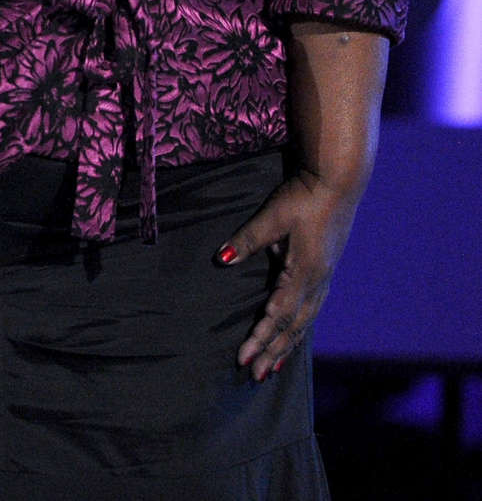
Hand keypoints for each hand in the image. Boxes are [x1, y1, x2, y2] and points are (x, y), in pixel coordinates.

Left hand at [216, 167, 364, 380]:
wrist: (338, 183)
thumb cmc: (304, 198)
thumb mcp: (273, 217)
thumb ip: (248, 240)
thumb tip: (221, 260)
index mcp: (304, 272)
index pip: (278, 315)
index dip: (259, 338)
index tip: (243, 359)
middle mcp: (317, 282)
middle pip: (293, 327)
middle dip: (273, 352)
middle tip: (255, 376)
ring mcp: (324, 278)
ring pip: (304, 322)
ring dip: (287, 345)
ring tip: (274, 368)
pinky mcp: (324, 270)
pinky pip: (311, 309)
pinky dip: (299, 327)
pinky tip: (293, 333)